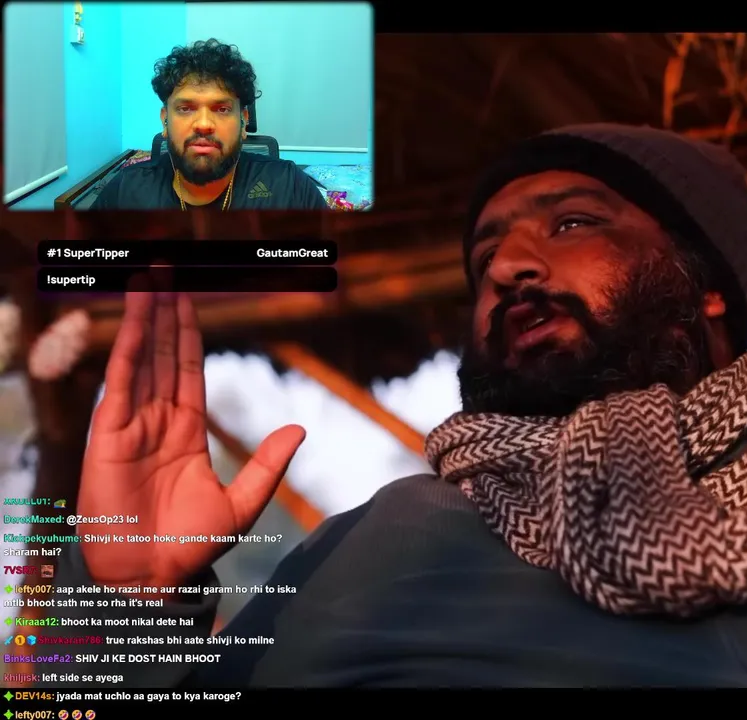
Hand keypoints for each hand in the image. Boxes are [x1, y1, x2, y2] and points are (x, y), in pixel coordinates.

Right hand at [78, 287, 304, 592]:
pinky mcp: (110, 436)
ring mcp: (131, 426)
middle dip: (164, 314)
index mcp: (186, 432)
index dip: (188, 334)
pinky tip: (132, 320)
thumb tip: (299, 429)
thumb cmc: (192, 546)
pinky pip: (119, 383)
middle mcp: (157, 421)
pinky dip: (124, 349)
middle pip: (162, 355)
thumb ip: (269, 464)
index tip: (190, 298)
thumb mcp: (244, 502)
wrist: (153, 578)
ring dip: (143, 320)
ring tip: (148, 281)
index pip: (188, 370)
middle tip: (167, 271)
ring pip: (140, 360)